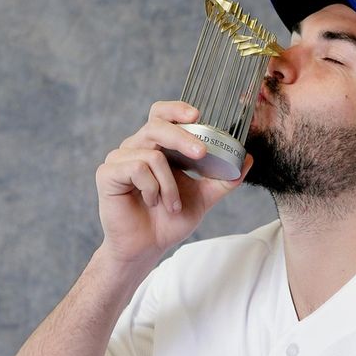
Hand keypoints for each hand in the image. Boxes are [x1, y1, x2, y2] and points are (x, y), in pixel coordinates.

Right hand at [94, 101, 252, 266]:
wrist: (147, 247)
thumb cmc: (170, 220)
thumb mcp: (204, 197)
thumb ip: (224, 179)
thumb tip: (247, 159)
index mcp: (158, 147)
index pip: (162, 115)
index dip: (177, 109)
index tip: (198, 115)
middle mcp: (137, 147)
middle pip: (157, 125)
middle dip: (182, 138)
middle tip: (201, 153)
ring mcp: (120, 158)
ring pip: (153, 154)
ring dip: (169, 184)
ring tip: (171, 204)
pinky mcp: (108, 173)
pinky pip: (137, 169)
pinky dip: (152, 188)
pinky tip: (151, 202)